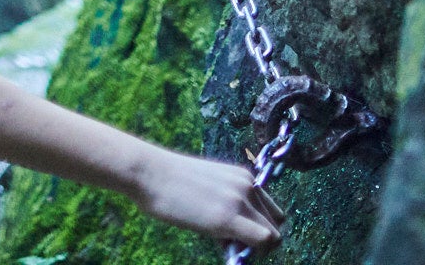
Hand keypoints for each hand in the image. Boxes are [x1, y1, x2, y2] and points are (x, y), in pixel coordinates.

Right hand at [129, 148, 284, 250]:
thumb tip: (235, 235)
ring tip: (224, 243)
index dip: (258, 226)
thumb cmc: (168, 181)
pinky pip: (263, 241)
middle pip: (276, 224)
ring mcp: (240, 201)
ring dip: (255, 246)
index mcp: (243, 177)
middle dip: (259, 238)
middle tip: (230, 241)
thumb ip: (228, 204)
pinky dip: (252, 252)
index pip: (270, 210)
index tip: (235, 232)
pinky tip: (225, 246)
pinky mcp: (228, 218)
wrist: (148, 172)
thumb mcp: (207, 186)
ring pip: (273, 236)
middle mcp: (248, 186)